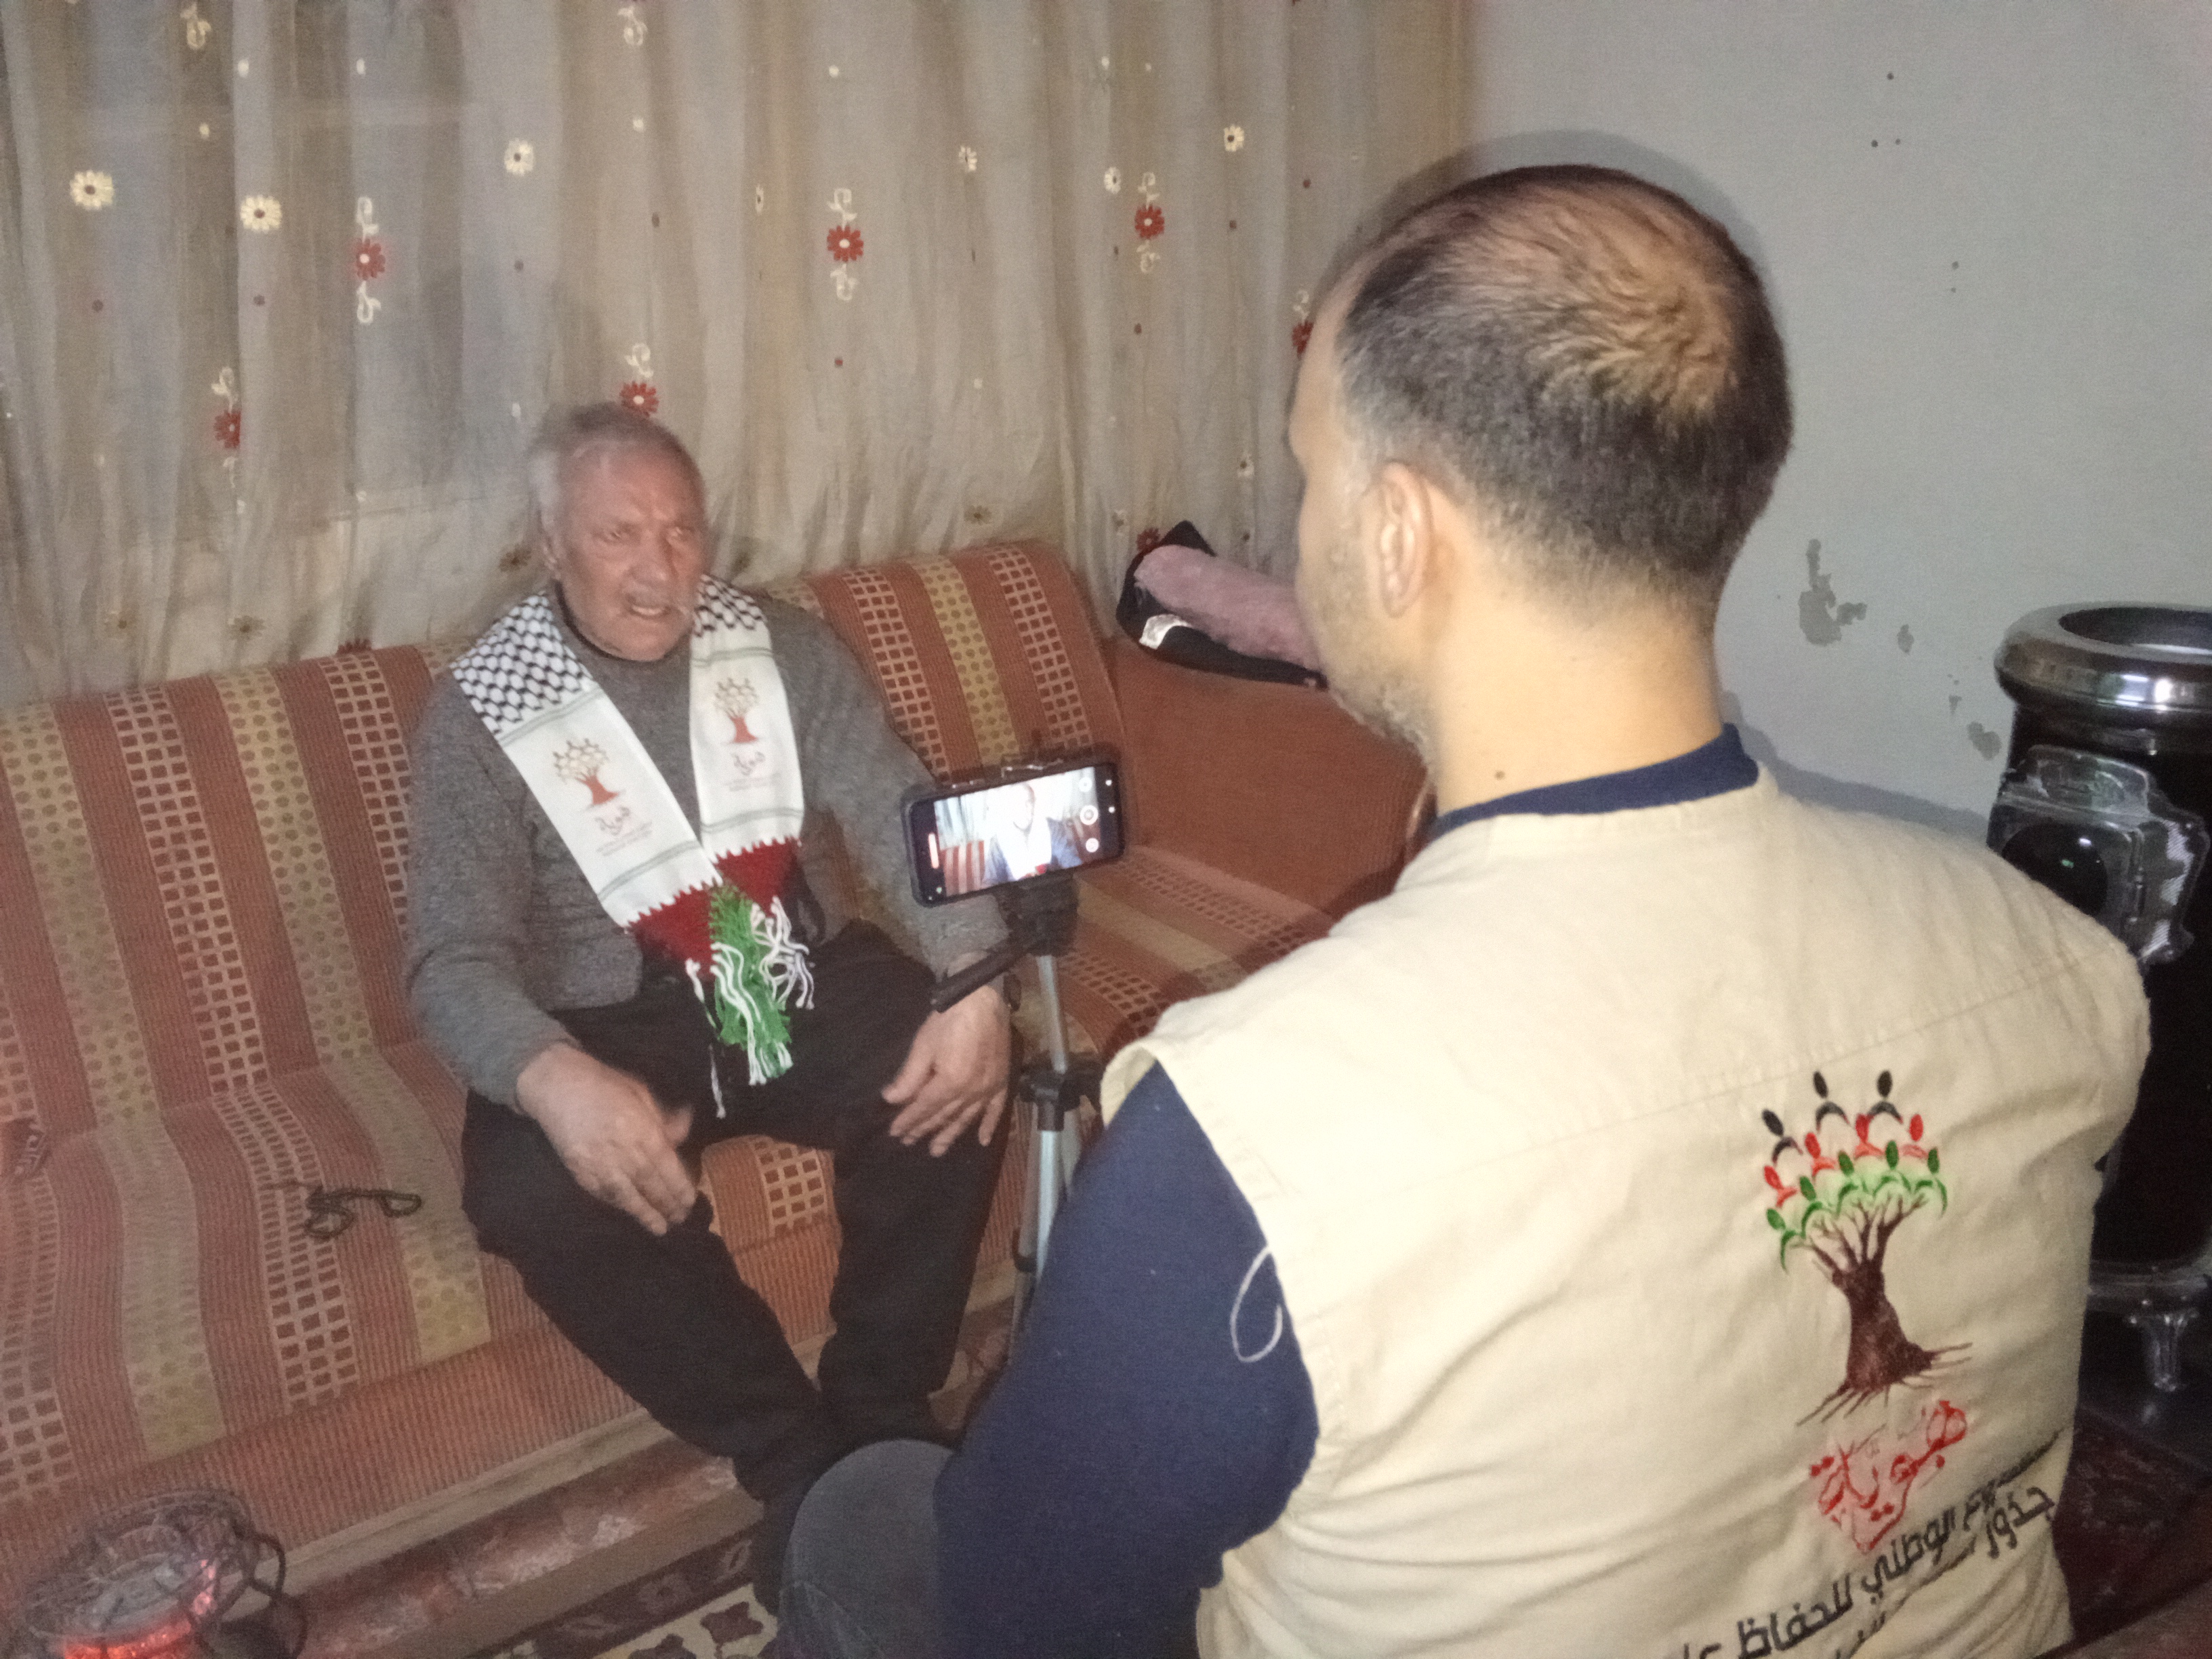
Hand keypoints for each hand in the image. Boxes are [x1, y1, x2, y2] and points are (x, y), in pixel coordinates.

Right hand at [515, 1041, 696, 1234]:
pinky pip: (603, 1193)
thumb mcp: (641, 1094)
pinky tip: (629, 1212)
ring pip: (627, 1196)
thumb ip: (663, 1118)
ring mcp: (599, 1164)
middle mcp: (624, 1151)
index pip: (667, 1167)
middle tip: (680, 1219)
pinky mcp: (579, 1171)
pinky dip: (618, 1205)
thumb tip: (685, 1132)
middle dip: (667, 1204)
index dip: (680, 1187)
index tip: (690, 1201)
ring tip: (660, 1228)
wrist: (558, 1085)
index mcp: (643, 1130)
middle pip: (650, 1184)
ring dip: (645, 1214)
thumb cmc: (604, 1084)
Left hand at [882, 982, 1010, 1156]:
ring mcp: (988, 1088)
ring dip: (951, 1134)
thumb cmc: (949, 1019)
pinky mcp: (1001, 1081)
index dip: (909, 1121)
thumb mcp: (923, 1046)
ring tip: (937, 1150)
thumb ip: (909, 1077)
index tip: (895, 1132)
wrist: (982, 998)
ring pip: (967, 1118)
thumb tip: (891, 1100)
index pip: (925, 1108)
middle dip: (925, 1129)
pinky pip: (996, 1109)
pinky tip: (983, 1141)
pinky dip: (990, 1125)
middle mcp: (971, 1091)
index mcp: (950, 1082)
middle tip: (909, 1142)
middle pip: (944, 1115)